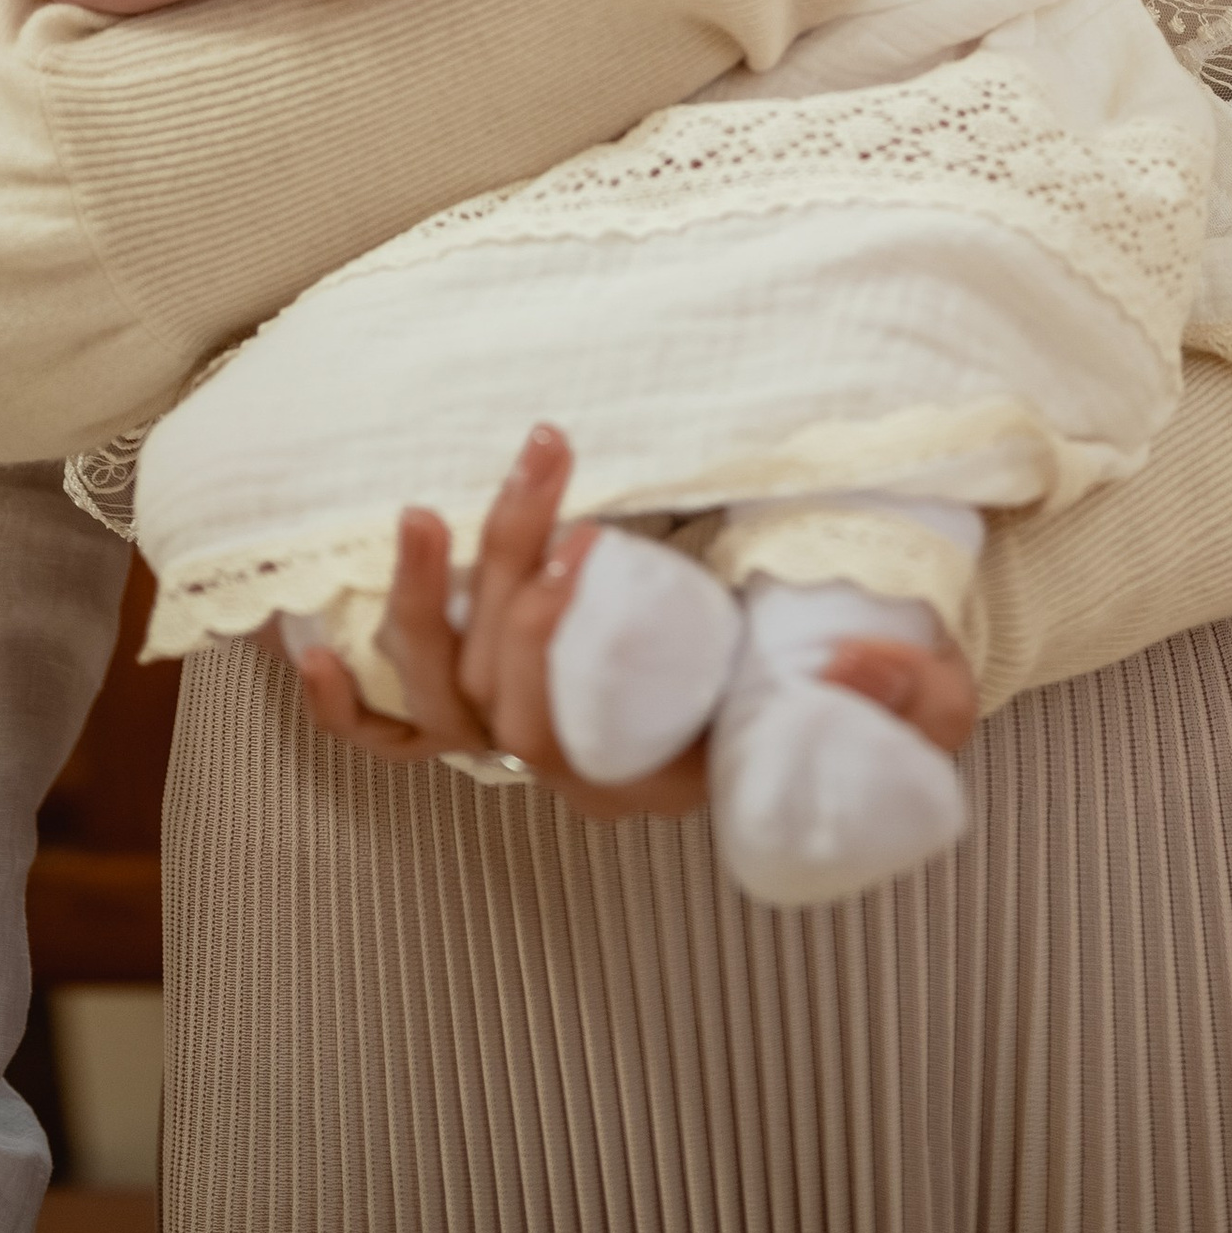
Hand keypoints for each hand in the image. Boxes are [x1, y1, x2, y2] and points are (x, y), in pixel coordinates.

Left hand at [278, 428, 978, 795]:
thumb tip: (851, 662)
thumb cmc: (859, 705)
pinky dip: (341, 698)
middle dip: (500, 567)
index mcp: (638, 779)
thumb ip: (914, 694)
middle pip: (486, 687)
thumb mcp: (924, 705)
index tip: (594, 537)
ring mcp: (515, 741)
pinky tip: (307, 638)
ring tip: (436, 502)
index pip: (555, 730)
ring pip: (431, 692)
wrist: (819, 697)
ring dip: (420, 596)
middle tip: (547, 453)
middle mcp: (562, 769)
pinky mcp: (488, 710)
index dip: (549, 639)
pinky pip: (391, 733)